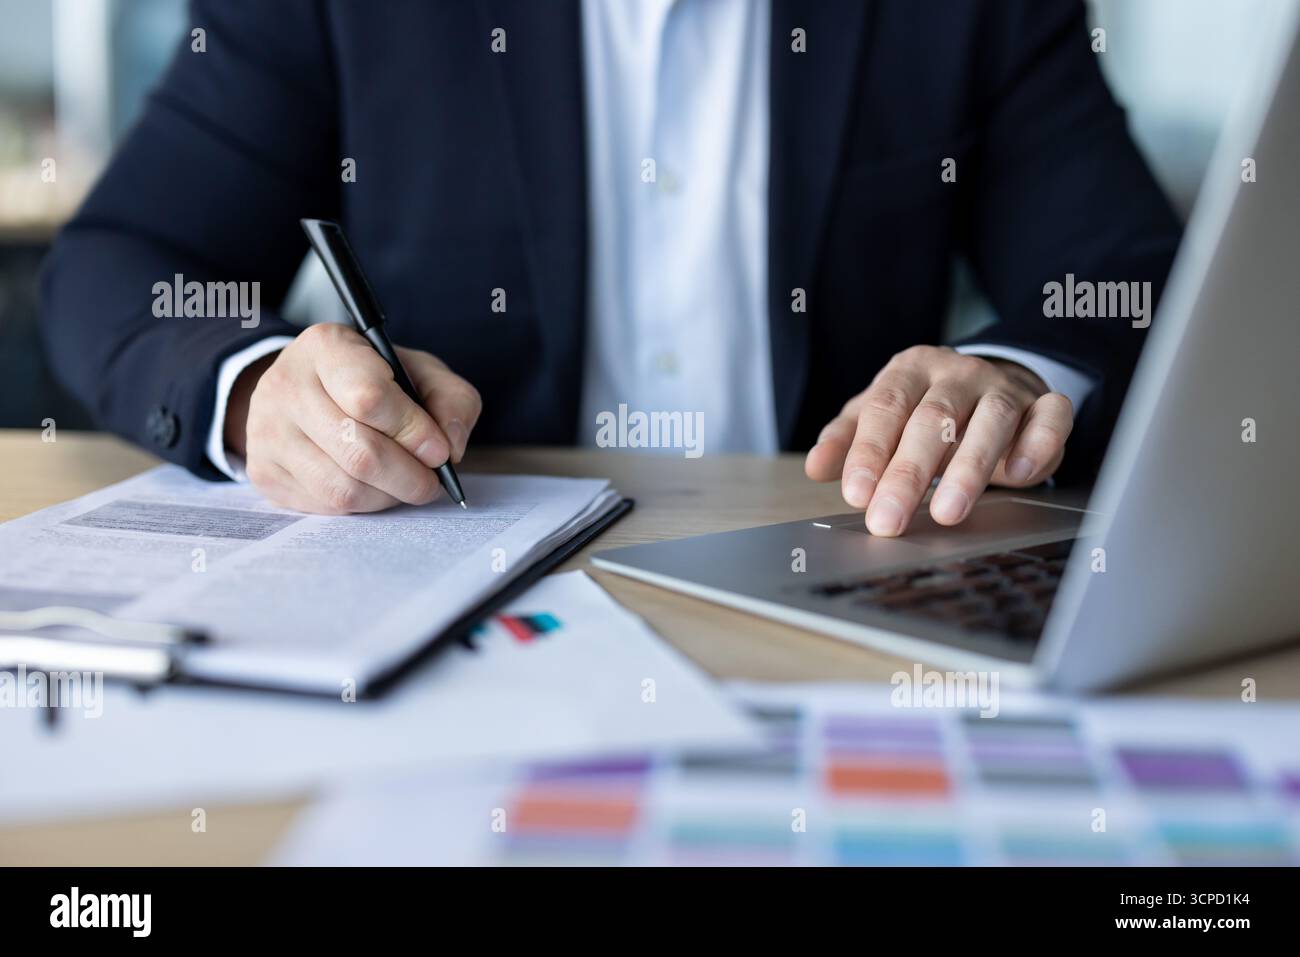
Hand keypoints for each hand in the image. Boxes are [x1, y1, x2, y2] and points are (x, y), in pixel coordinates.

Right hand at [225, 323, 481, 513]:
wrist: (306, 389)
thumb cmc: (373, 379)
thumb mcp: (420, 371)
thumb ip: (452, 400)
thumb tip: (450, 447)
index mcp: (326, 346)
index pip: (369, 398)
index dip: (413, 431)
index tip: (439, 450)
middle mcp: (286, 384)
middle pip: (359, 452)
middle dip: (409, 476)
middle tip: (431, 481)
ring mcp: (268, 430)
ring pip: (343, 488)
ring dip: (388, 496)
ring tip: (405, 483)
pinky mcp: (264, 470)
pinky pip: (325, 505)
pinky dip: (363, 505)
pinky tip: (374, 487)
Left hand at [804, 346, 1072, 535]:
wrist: (989, 385)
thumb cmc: (923, 410)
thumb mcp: (879, 418)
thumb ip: (848, 441)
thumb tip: (816, 467)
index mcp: (911, 369)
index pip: (886, 408)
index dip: (870, 452)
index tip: (856, 495)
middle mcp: (958, 372)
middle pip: (932, 419)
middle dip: (908, 474)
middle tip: (888, 519)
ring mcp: (1005, 387)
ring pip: (991, 421)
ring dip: (969, 469)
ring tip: (947, 512)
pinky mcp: (1044, 405)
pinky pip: (1051, 417)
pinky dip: (1039, 443)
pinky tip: (1021, 476)